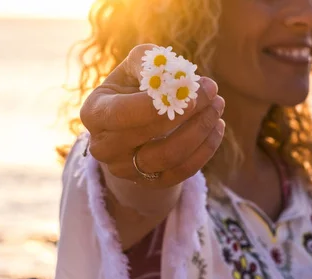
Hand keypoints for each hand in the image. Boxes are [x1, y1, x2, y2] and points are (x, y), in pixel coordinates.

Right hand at [80, 44, 224, 187]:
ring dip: (200, 131)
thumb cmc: (133, 87)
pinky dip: (204, 150)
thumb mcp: (135, 67)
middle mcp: (103, 146)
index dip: (157, 103)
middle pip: (149, 136)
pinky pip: (182, 172)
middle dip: (187, 112)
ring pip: (169, 156)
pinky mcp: (147, 182)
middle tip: (212, 91)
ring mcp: (124, 169)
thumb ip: (152, 62)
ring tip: (217, 107)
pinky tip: (217, 128)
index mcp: (94, 113)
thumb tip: (181, 76)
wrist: (129, 123)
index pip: (122, 113)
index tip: (190, 88)